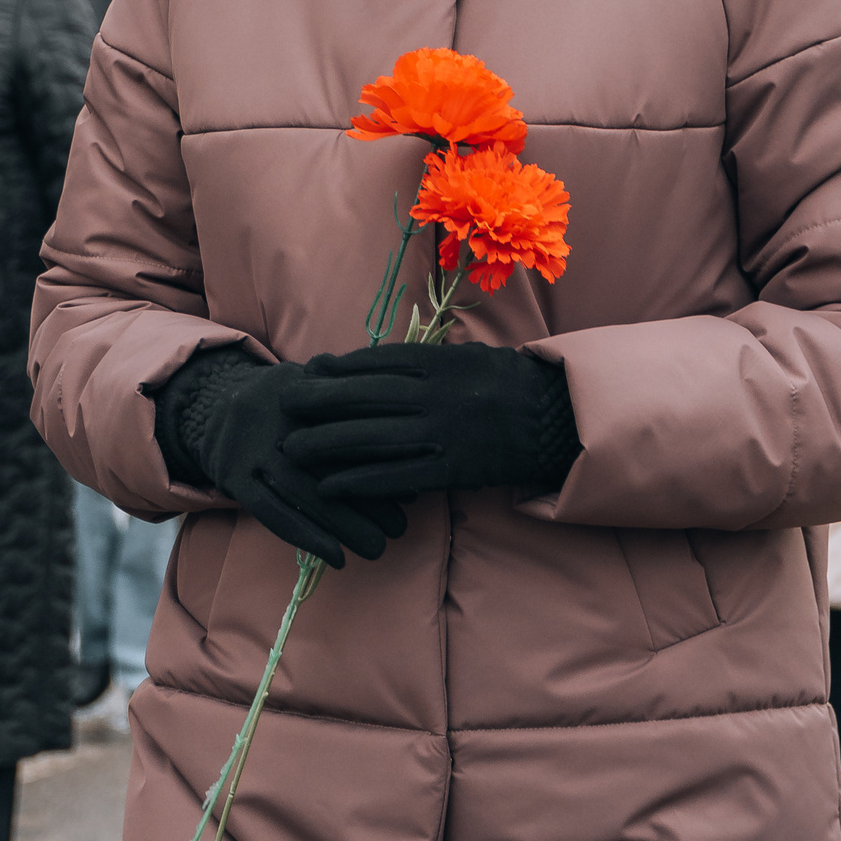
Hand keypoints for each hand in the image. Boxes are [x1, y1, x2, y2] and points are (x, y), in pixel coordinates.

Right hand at [158, 353, 406, 567]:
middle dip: (369, 500)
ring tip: (377, 549)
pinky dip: (304, 536)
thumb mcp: (311, 382)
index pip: (350, 430)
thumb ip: (350, 398)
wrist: (210, 402)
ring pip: (304, 492)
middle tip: (401, 529)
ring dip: (343, 526)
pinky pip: (271, 512)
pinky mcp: (234, 476)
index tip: (413, 492)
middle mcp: (279, 420)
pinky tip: (335, 557)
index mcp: (304, 394)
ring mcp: (252, 449)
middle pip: (329, 464)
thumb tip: (409, 436)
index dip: (383, 461)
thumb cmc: (281, 401)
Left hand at [282, 343, 579, 497]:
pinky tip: (330, 486)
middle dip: (318, 401)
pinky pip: (395, 476)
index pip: (375, 361)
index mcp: (439, 361)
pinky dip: (359, 481)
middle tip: (283, 404)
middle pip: (363, 397)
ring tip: (292, 449)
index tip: (308, 370)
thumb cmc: (510, 382)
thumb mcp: (469, 354)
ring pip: (371, 438)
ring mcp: (441, 432)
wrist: (557, 417)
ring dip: (326, 444)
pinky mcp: (450, 469)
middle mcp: (434, 394)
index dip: (337, 368)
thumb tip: (379, 360)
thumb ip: (427, 357)